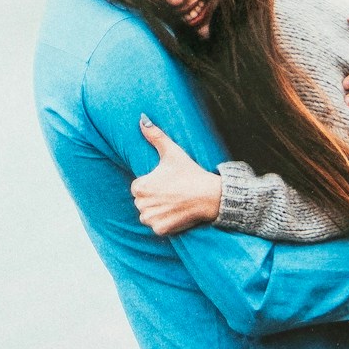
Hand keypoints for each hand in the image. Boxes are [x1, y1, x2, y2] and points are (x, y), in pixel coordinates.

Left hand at [131, 117, 223, 237]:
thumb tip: (141, 118)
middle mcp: (142, 204)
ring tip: (174, 202)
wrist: (210, 195)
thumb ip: (155, 135)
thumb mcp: (172, 152)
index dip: (152, 184)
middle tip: (172, 192)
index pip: (138, 187)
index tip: (167, 183)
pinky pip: (157, 227)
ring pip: (147, 215)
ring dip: (157, 211)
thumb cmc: (189, 172)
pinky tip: (176, 213)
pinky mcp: (161, 229)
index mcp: (140, 186)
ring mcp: (151, 218)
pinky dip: (165, 222)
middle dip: (154, 198)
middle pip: (142, 202)